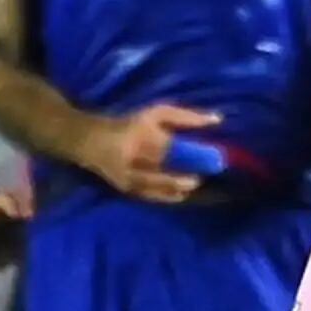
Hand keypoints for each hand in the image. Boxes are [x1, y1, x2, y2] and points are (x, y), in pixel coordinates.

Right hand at [78, 103, 224, 203]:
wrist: (92, 141)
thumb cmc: (130, 123)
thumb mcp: (156, 113)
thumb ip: (185, 116)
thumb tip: (217, 120)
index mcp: (142, 136)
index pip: (172, 148)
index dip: (193, 156)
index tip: (213, 159)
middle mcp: (134, 158)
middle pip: (166, 170)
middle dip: (188, 175)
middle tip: (205, 176)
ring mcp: (129, 176)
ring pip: (159, 187)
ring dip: (179, 188)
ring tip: (194, 185)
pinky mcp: (126, 189)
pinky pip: (151, 196)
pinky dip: (167, 197)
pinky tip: (181, 195)